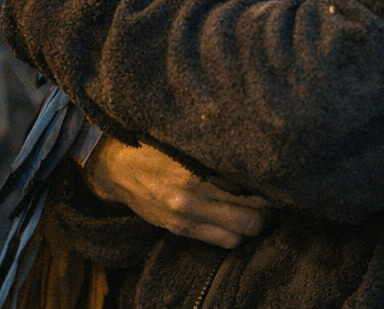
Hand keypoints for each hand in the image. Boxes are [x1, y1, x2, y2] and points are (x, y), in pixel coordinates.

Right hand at [83, 136, 270, 248]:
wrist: (113, 167)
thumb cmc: (149, 146)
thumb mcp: (179, 141)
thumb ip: (210, 151)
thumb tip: (246, 153)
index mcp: (192, 175)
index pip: (245, 191)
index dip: (264, 190)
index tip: (270, 182)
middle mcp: (191, 200)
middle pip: (249, 220)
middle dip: (265, 212)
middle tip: (268, 200)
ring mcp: (185, 218)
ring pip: (237, 236)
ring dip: (251, 226)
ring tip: (255, 212)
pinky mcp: (179, 229)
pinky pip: (219, 241)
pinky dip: (233, 234)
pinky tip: (234, 219)